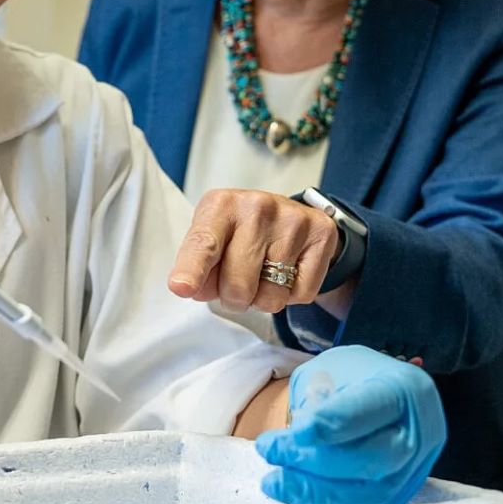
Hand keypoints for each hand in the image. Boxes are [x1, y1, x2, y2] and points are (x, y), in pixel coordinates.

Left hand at [168, 188, 338, 312]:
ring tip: (263, 272)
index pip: (204, 244)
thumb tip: (193, 289)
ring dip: (263, 298)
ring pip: (271, 296)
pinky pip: (300, 294)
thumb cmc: (239, 232)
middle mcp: (257, 206)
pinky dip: (291, 294)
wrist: (286, 217)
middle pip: (238, 286)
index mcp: (220, 205)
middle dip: (234, 297)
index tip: (181, 287)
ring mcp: (292, 219)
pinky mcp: (321, 233)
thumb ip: (198, 268)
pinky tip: (288, 269)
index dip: (192, 270)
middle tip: (238, 280)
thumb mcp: (211, 240)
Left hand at [255, 345, 446, 503]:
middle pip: (374, 458)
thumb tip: (303, 437)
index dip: (334, 423)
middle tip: (270, 451)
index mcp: (403, 387)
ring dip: (316, 493)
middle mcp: (419, 431)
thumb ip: (318, 397)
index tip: (297, 432)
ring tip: (274, 483)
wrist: (372, 391)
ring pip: (371, 493)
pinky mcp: (401, 493)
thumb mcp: (330, 370)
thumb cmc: (348, 378)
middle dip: (316, 461)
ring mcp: (415, 468)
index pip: (372, 408)